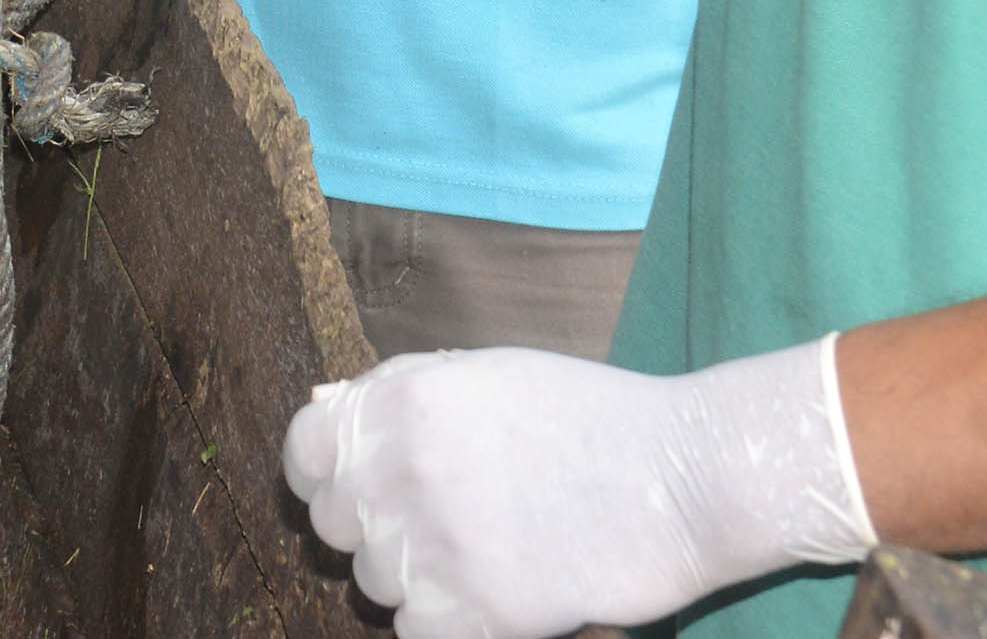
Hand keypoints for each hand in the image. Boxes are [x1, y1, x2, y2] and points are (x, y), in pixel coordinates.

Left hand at [282, 338, 875, 638]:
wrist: (682, 478)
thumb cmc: (592, 419)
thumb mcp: (487, 373)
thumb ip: (403, 391)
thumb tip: (333, 408)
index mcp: (402, 401)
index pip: (304, 449)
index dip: (321, 474)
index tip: (347, 489)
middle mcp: (404, 467)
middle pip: (334, 525)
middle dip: (375, 530)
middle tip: (438, 527)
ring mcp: (437, 542)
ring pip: (373, 583)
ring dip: (416, 579)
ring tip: (483, 555)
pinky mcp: (476, 610)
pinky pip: (417, 631)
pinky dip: (449, 624)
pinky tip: (495, 594)